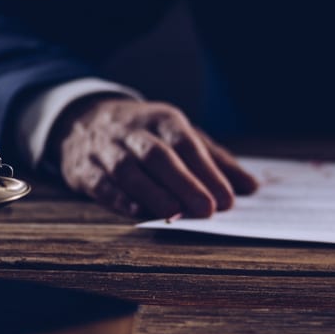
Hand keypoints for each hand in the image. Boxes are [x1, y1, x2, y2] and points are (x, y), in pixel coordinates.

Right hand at [50, 97, 257, 217]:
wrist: (83, 121)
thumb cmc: (147, 135)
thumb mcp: (181, 137)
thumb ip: (216, 162)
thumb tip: (251, 187)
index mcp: (162, 119)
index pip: (187, 144)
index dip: (207, 172)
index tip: (227, 199)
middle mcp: (133, 131)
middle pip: (159, 155)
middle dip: (184, 183)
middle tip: (207, 210)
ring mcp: (105, 149)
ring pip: (128, 169)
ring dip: (152, 193)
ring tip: (175, 214)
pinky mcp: (83, 169)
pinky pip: (101, 183)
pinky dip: (120, 199)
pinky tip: (139, 213)